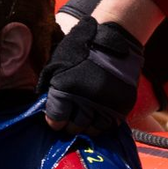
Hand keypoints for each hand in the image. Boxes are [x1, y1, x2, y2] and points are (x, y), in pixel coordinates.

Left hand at [39, 15, 143, 134]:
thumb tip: (45, 105)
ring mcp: (105, 103)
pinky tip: (97, 117)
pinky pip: (110, 123)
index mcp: (65, 88)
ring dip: (86, 127)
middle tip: (69, 121)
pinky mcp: (122, 104)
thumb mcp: (57, 62)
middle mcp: (85, 99)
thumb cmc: (80, 49)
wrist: (112, 40)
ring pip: (93, 128)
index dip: (54, 121)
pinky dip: (102, 123)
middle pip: (75, 126)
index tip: (55, 121)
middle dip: (69, 126)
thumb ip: (50, 84)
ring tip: (84, 120)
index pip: (56, 118)